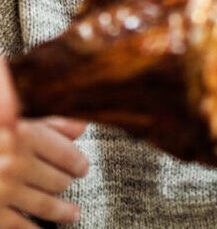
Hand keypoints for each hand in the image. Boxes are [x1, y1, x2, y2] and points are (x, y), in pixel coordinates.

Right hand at [0, 56, 88, 227]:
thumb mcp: (12, 124)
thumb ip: (47, 124)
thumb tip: (83, 126)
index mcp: (21, 135)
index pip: (65, 152)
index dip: (77, 161)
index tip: (83, 166)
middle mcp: (14, 164)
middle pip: (57, 178)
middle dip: (67, 182)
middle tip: (73, 183)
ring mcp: (2, 192)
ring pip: (45, 204)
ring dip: (62, 210)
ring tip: (73, 214)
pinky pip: (20, 226)